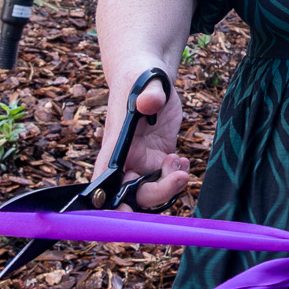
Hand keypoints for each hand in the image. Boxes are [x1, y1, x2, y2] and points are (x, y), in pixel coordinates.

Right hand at [93, 75, 190, 210]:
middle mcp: (126, 159)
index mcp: (115, 145)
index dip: (110, 203)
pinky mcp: (159, 158)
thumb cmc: (141, 76)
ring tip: (180, 161)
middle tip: (178, 177)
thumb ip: (149, 93)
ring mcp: (143, 160)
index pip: (105, 182)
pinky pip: (167, 180)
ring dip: (170, 185)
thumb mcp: (147, 80)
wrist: (150, 76)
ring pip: (151, 191)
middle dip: (156, 194)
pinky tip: (183, 160)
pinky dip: (178, 176)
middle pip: (133, 194)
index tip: (126, 212)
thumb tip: (149, 103)